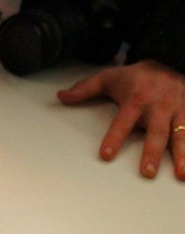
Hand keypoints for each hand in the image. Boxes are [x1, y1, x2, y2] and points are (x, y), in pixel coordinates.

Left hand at [57, 60, 184, 180]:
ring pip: (182, 134)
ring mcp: (179, 109)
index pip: (122, 122)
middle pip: (155, 132)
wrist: (170, 58)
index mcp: (136, 99)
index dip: (114, 138)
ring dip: (182, 155)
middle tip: (146, 172)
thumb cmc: (136, 76)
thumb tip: (61, 96)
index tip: (106, 155)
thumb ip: (85, 88)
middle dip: (152, 152)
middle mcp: (159, 106)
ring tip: (181, 174)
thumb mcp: (108, 77)